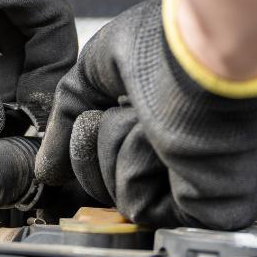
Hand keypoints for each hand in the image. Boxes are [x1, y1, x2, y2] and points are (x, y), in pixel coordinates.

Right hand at [35, 0, 256, 229]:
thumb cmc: (167, 45)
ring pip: (118, 194)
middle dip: (97, 140)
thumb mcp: (97, 70)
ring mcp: (202, 186)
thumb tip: (45, 168)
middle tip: (124, 107)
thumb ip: (67, 118)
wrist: (206, 53)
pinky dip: (135, 168)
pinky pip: (139, 207)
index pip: (111, 153)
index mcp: (172, 122)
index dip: (90, 137)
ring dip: (118, 148)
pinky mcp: (210, 210)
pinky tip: (163, 139)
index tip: (96, 110)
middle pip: (106, 178)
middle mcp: (189, 155)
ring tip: (149, 118)